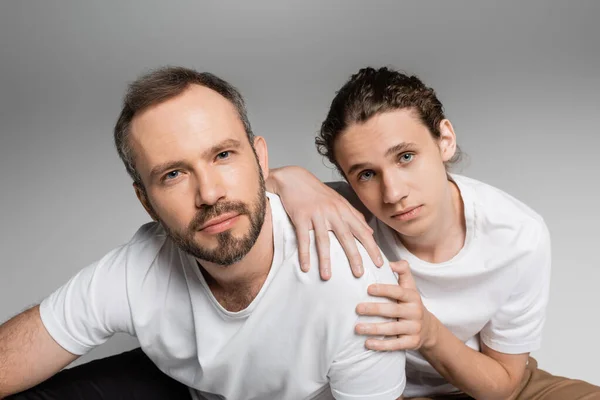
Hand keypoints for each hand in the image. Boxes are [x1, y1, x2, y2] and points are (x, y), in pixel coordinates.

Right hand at [268, 166, 382, 279]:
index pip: (362, 231)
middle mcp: (333, 212)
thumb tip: (369, 232)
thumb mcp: (339, 201)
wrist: (294, 178)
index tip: (379, 263)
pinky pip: (303, 237)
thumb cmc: (317, 192)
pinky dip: (304, 253)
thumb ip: (355, 216)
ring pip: (323, 240)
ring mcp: (316, 214)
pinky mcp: (300, 216)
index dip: (371, 248)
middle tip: (359, 274)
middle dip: (354, 257)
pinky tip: (305, 266)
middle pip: (346, 237)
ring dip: (325, 260)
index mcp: (344, 210)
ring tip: (327, 277)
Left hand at [355, 260, 438, 350]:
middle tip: (357, 308)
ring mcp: (414, 328)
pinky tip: (367, 343)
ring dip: (374, 329)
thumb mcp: (410, 286)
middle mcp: (415, 312)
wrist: (428, 328)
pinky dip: (381, 345)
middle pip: (393, 310)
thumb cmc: (410, 303)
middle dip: (374, 309)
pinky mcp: (412, 343)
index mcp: (413, 297)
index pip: (398, 292)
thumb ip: (402, 270)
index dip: (384, 289)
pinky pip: (395, 345)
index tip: (368, 288)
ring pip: (392, 329)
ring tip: (357, 328)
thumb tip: (391, 263)